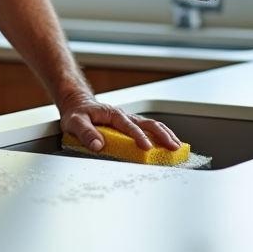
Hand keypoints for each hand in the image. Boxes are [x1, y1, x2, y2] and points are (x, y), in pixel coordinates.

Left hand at [59, 93, 181, 152]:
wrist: (77, 104)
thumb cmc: (77, 113)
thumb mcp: (74, 122)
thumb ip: (85, 133)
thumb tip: (97, 145)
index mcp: (113, 114)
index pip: (129, 126)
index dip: (139, 137)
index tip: (147, 148)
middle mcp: (124, 116)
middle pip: (148, 123)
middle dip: (163, 135)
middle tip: (173, 147)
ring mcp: (129, 120)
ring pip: (153, 125)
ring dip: (166, 134)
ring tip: (177, 147)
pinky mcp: (131, 125)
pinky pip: (150, 128)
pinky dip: (162, 134)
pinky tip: (169, 143)